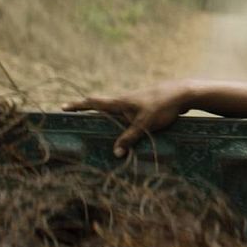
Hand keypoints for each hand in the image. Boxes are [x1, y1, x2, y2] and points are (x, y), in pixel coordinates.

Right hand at [62, 80, 190, 156]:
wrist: (183, 93)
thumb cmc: (162, 106)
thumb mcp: (144, 125)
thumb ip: (129, 138)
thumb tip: (115, 153)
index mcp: (120, 102)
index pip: (93, 102)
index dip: (78, 106)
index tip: (63, 107)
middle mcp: (125, 100)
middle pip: (103, 108)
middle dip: (90, 114)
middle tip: (78, 122)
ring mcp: (135, 102)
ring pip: (117, 113)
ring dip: (109, 121)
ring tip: (101, 134)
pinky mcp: (146, 106)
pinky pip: (129, 115)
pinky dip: (123, 123)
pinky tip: (127, 133)